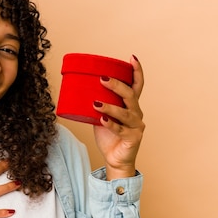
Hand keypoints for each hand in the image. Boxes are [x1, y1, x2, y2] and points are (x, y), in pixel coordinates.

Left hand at [92, 55, 144, 179]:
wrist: (115, 160)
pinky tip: (102, 120)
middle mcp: (137, 113)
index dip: (136, 71)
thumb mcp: (103, 117)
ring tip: (96, 103)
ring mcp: (136, 126)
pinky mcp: (133, 138)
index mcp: (131, 106)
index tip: (132, 58)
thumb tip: (79, 91)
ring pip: (125, 112)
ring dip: (110, 107)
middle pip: (130, 95)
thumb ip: (97, 105)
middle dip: (117, 85)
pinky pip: (121, 130)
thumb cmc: (109, 137)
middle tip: (102, 79)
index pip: (137, 85)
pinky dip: (111, 124)